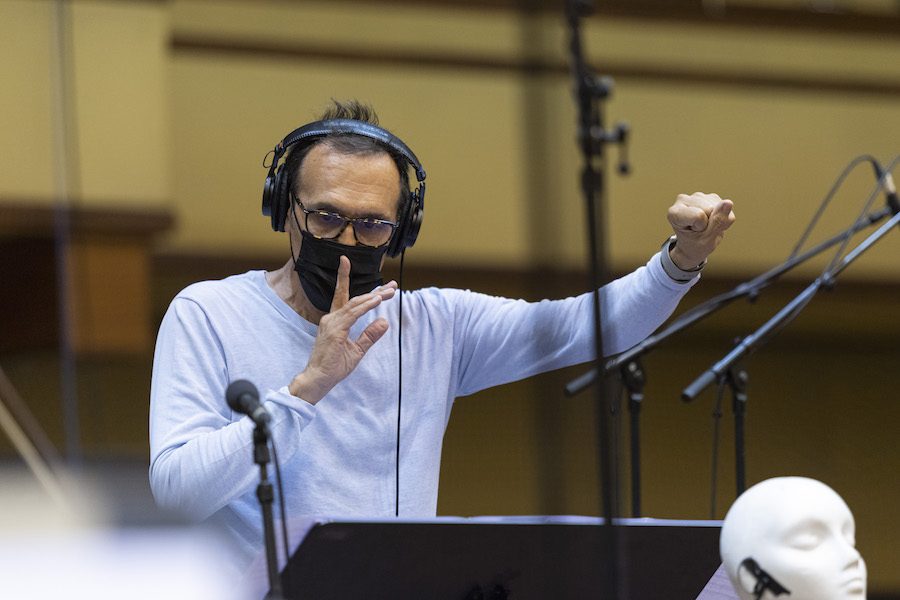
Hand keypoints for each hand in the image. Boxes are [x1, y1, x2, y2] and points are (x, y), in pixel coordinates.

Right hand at [289, 256, 396, 403]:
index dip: (364, 291)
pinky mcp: (335, 330)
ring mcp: (332, 323)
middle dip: (375, 291)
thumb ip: (370, 335)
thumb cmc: (334, 366)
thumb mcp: (358, 349)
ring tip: (390, 292)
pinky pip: (353, 314)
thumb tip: (385, 321)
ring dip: (374, 296)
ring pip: (355, 304)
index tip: (383, 287)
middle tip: (392, 285)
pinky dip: (366, 306)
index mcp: (336, 321)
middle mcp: (332, 319)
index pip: (350, 301)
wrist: (319, 379)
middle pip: (355, 299)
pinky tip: (378, 300)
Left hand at [666, 192, 735, 268]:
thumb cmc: (695, 245)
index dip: (702, 227)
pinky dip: (723, 216)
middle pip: (709, 209)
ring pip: (718, 205)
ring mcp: (696, 196)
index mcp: (674, 212)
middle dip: (710, 223)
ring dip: (717, 219)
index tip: (695, 232)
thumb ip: (718, 221)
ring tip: (706, 226)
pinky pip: (725, 205)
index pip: (698, 215)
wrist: (694, 245)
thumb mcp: (706, 239)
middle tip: (702, 230)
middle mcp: (682, 200)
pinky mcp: (708, 196)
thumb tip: (728, 202)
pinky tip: (712, 220)